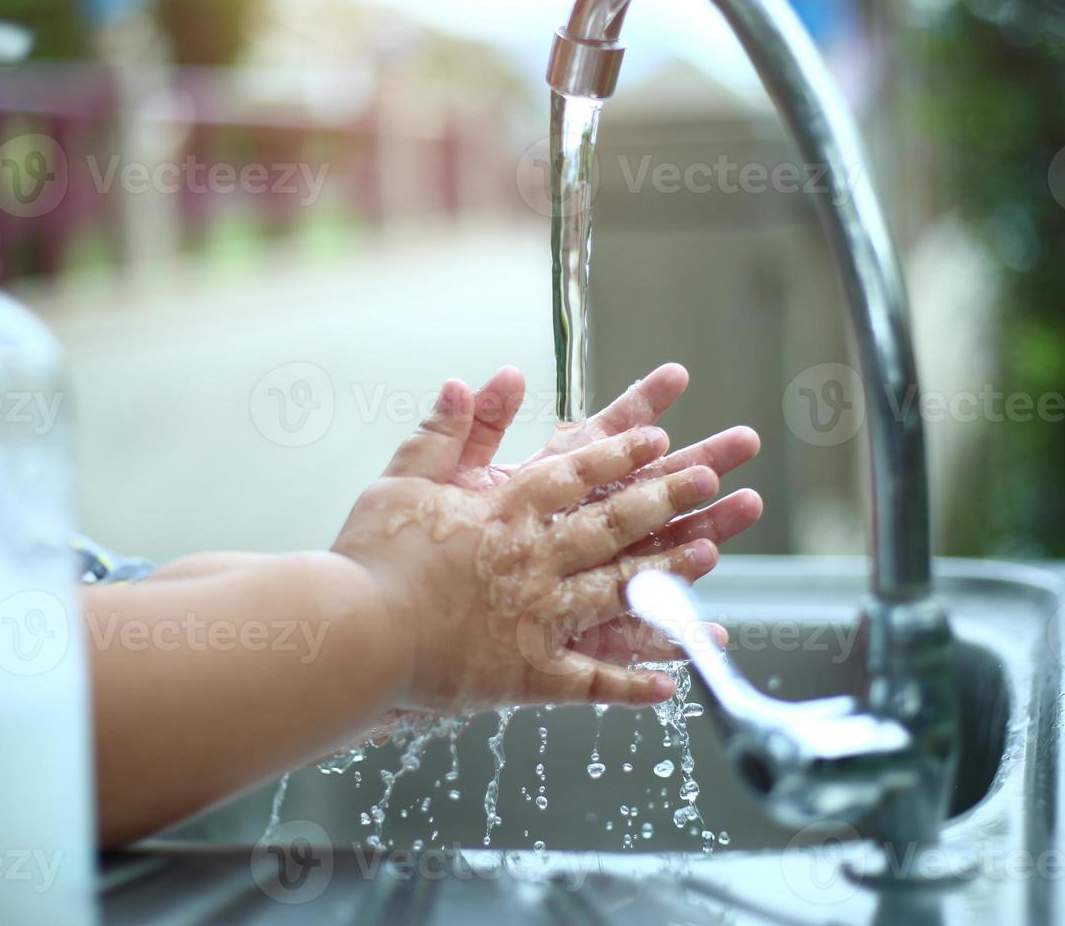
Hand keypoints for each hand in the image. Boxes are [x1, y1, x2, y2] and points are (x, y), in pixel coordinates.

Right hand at [333, 378, 743, 712]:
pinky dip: (632, 682)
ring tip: (711, 554)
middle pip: (614, 522)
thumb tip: (468, 381)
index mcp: (506, 510)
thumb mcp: (403, 480)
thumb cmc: (369, 557)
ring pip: (620, 590)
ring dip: (668, 572)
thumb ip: (443, 432)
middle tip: (709, 477)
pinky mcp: (531, 674)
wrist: (352, 635)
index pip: (577, 473)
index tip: (659, 437)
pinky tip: (671, 682)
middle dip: (666, 497)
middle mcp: (535, 558)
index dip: (622, 454)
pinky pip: (592, 680)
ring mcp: (540, 617)